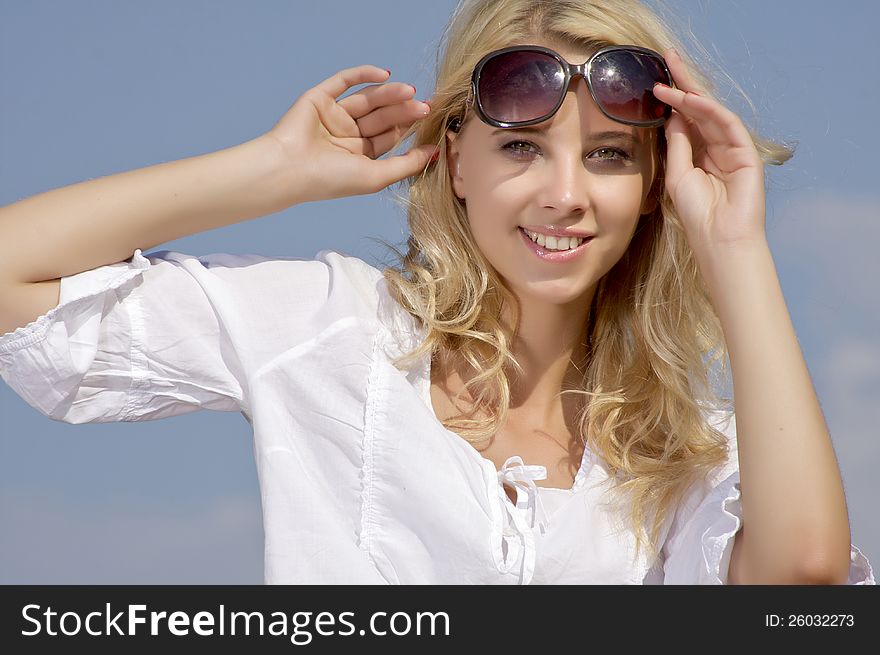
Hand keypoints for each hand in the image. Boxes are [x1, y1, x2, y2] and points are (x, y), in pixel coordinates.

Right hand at [265, 65, 435, 205]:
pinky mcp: (319, 99)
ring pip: (367, 100)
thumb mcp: (377, 176)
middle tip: (425, 105)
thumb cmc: (331, 180)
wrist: (289, 169)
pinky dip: (364, 75)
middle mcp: (348, 136)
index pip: (390, 137)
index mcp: (359, 156)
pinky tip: (385, 75)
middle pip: (382, 117)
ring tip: (409, 91)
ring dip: (389, 94)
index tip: (432, 120)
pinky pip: (344, 81)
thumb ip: (407, 164)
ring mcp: (334, 116)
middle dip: (403, 110)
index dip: (410, 127)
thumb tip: (436, 151)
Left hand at [652, 49, 766, 257]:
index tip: (653, 82)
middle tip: (667, 57)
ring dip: (690, 94)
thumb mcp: (678, 175)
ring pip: (712, 112)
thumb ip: (677, 144)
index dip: (671, 98)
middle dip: (683, 82)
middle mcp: (716, 147)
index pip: (685, 118)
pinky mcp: (746, 152)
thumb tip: (672, 115)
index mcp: (699, 153)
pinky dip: (710, 110)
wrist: (719, 239)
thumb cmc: (697, 214)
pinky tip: (692, 100)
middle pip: (699, 108)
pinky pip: (727, 124)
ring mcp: (733, 148)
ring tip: (668, 79)